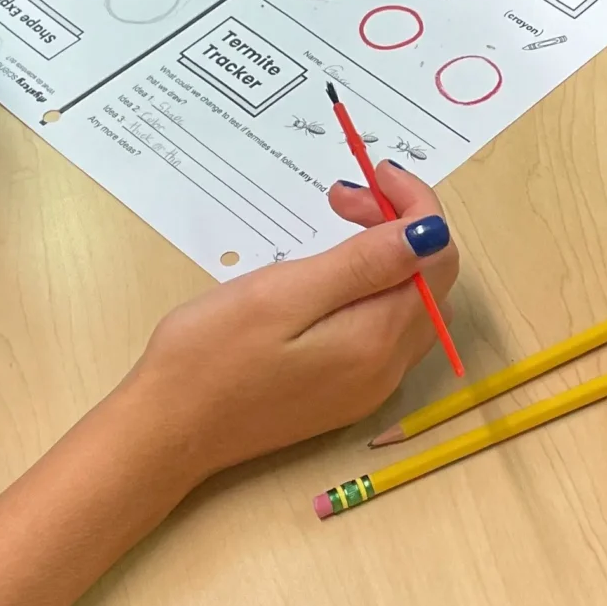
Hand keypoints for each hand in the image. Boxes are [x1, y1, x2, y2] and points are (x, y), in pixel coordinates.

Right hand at [122, 162, 461, 478]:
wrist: (169, 431)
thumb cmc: (211, 354)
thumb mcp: (283, 295)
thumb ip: (363, 265)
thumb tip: (434, 233)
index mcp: (377, 337)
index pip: (438, 255)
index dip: (416, 205)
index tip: (371, 174)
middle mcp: (388, 367)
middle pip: (429, 279)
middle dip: (400, 226)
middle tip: (339, 198)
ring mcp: (369, 386)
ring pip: (411, 304)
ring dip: (389, 257)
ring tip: (336, 227)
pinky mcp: (345, 394)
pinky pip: (386, 331)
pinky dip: (374, 290)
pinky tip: (329, 279)